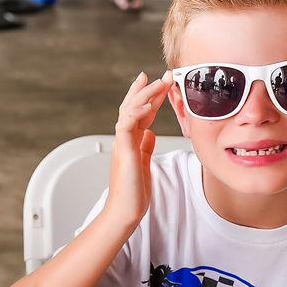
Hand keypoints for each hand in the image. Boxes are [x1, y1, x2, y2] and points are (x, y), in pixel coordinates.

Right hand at [105, 71, 171, 224]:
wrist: (124, 211)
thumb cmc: (133, 192)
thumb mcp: (144, 163)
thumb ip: (144, 146)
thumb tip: (150, 133)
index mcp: (131, 140)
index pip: (141, 112)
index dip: (151, 96)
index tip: (162, 82)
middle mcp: (125, 138)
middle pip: (133, 106)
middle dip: (148, 89)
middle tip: (163, 74)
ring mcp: (123, 143)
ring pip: (129, 110)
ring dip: (144, 95)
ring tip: (158, 83)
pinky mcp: (124, 150)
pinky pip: (127, 125)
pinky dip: (136, 112)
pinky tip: (147, 104)